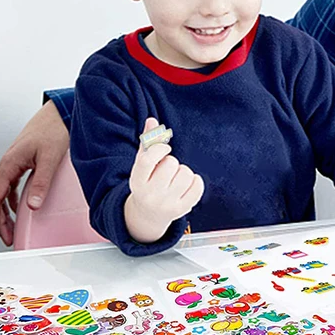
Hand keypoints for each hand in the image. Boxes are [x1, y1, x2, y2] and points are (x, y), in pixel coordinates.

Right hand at [0, 100, 68, 245]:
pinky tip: (22, 208)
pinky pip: (14, 186)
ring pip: (4, 193)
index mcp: (10, 163)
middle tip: (5, 238)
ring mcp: (16, 163)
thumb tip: (32, 205)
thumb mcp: (49, 158)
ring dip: (6, 212)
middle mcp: (9, 163)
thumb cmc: (53, 128)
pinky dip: (14, 201)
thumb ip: (40, 182)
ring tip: (12, 229)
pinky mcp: (24, 162)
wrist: (61, 113)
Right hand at [124, 118, 203, 242]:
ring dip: (183, 171)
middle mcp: (150, 195)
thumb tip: (152, 120)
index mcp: (136, 181)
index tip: (165, 149)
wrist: (148, 215)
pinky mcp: (182, 210)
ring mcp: (166, 204)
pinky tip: (187, 184)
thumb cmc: (146, 182)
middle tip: (167, 170)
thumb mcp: (142, 165)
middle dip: (172, 162)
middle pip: (170, 164)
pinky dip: (196, 181)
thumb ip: (147, 142)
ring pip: (186, 174)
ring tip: (175, 179)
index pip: (148, 160)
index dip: (160, 149)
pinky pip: (197, 186)